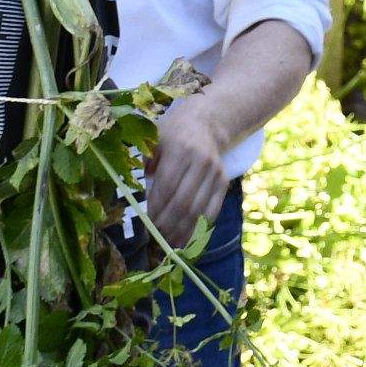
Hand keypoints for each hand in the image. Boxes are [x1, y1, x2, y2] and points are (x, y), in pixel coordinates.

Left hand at [145, 91, 229, 250]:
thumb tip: (142, 195)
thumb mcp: (155, 138)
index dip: (157, 207)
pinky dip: (201, 226)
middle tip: (157, 236)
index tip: (148, 222)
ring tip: (172, 244)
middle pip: (183, 200)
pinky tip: (190, 238)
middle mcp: (200, 160)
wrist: (208, 122)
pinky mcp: (224, 180)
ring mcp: (214, 171)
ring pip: (198, 208)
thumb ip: (146, 163)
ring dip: (184, 230)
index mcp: (179, 148)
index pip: (167, 185)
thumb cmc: (174, 132)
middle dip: (169, 223)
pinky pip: (213, 209)